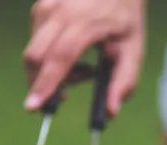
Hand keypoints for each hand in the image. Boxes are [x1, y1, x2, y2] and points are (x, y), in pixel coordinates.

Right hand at [23, 0, 144, 115]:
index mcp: (86, 22)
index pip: (60, 57)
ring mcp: (46, 6)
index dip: (45, 84)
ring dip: (51, 72)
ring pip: (34, 53)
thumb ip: (124, 81)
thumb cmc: (125, 18)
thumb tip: (110, 112)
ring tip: (84, 69)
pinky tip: (74, 55)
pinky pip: (36, 43)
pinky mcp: (40, 7)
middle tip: (66, 97)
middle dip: (43, 85)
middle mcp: (60, 11)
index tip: (33, 107)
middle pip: (36, 57)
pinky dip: (49, 59)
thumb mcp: (133, 48)